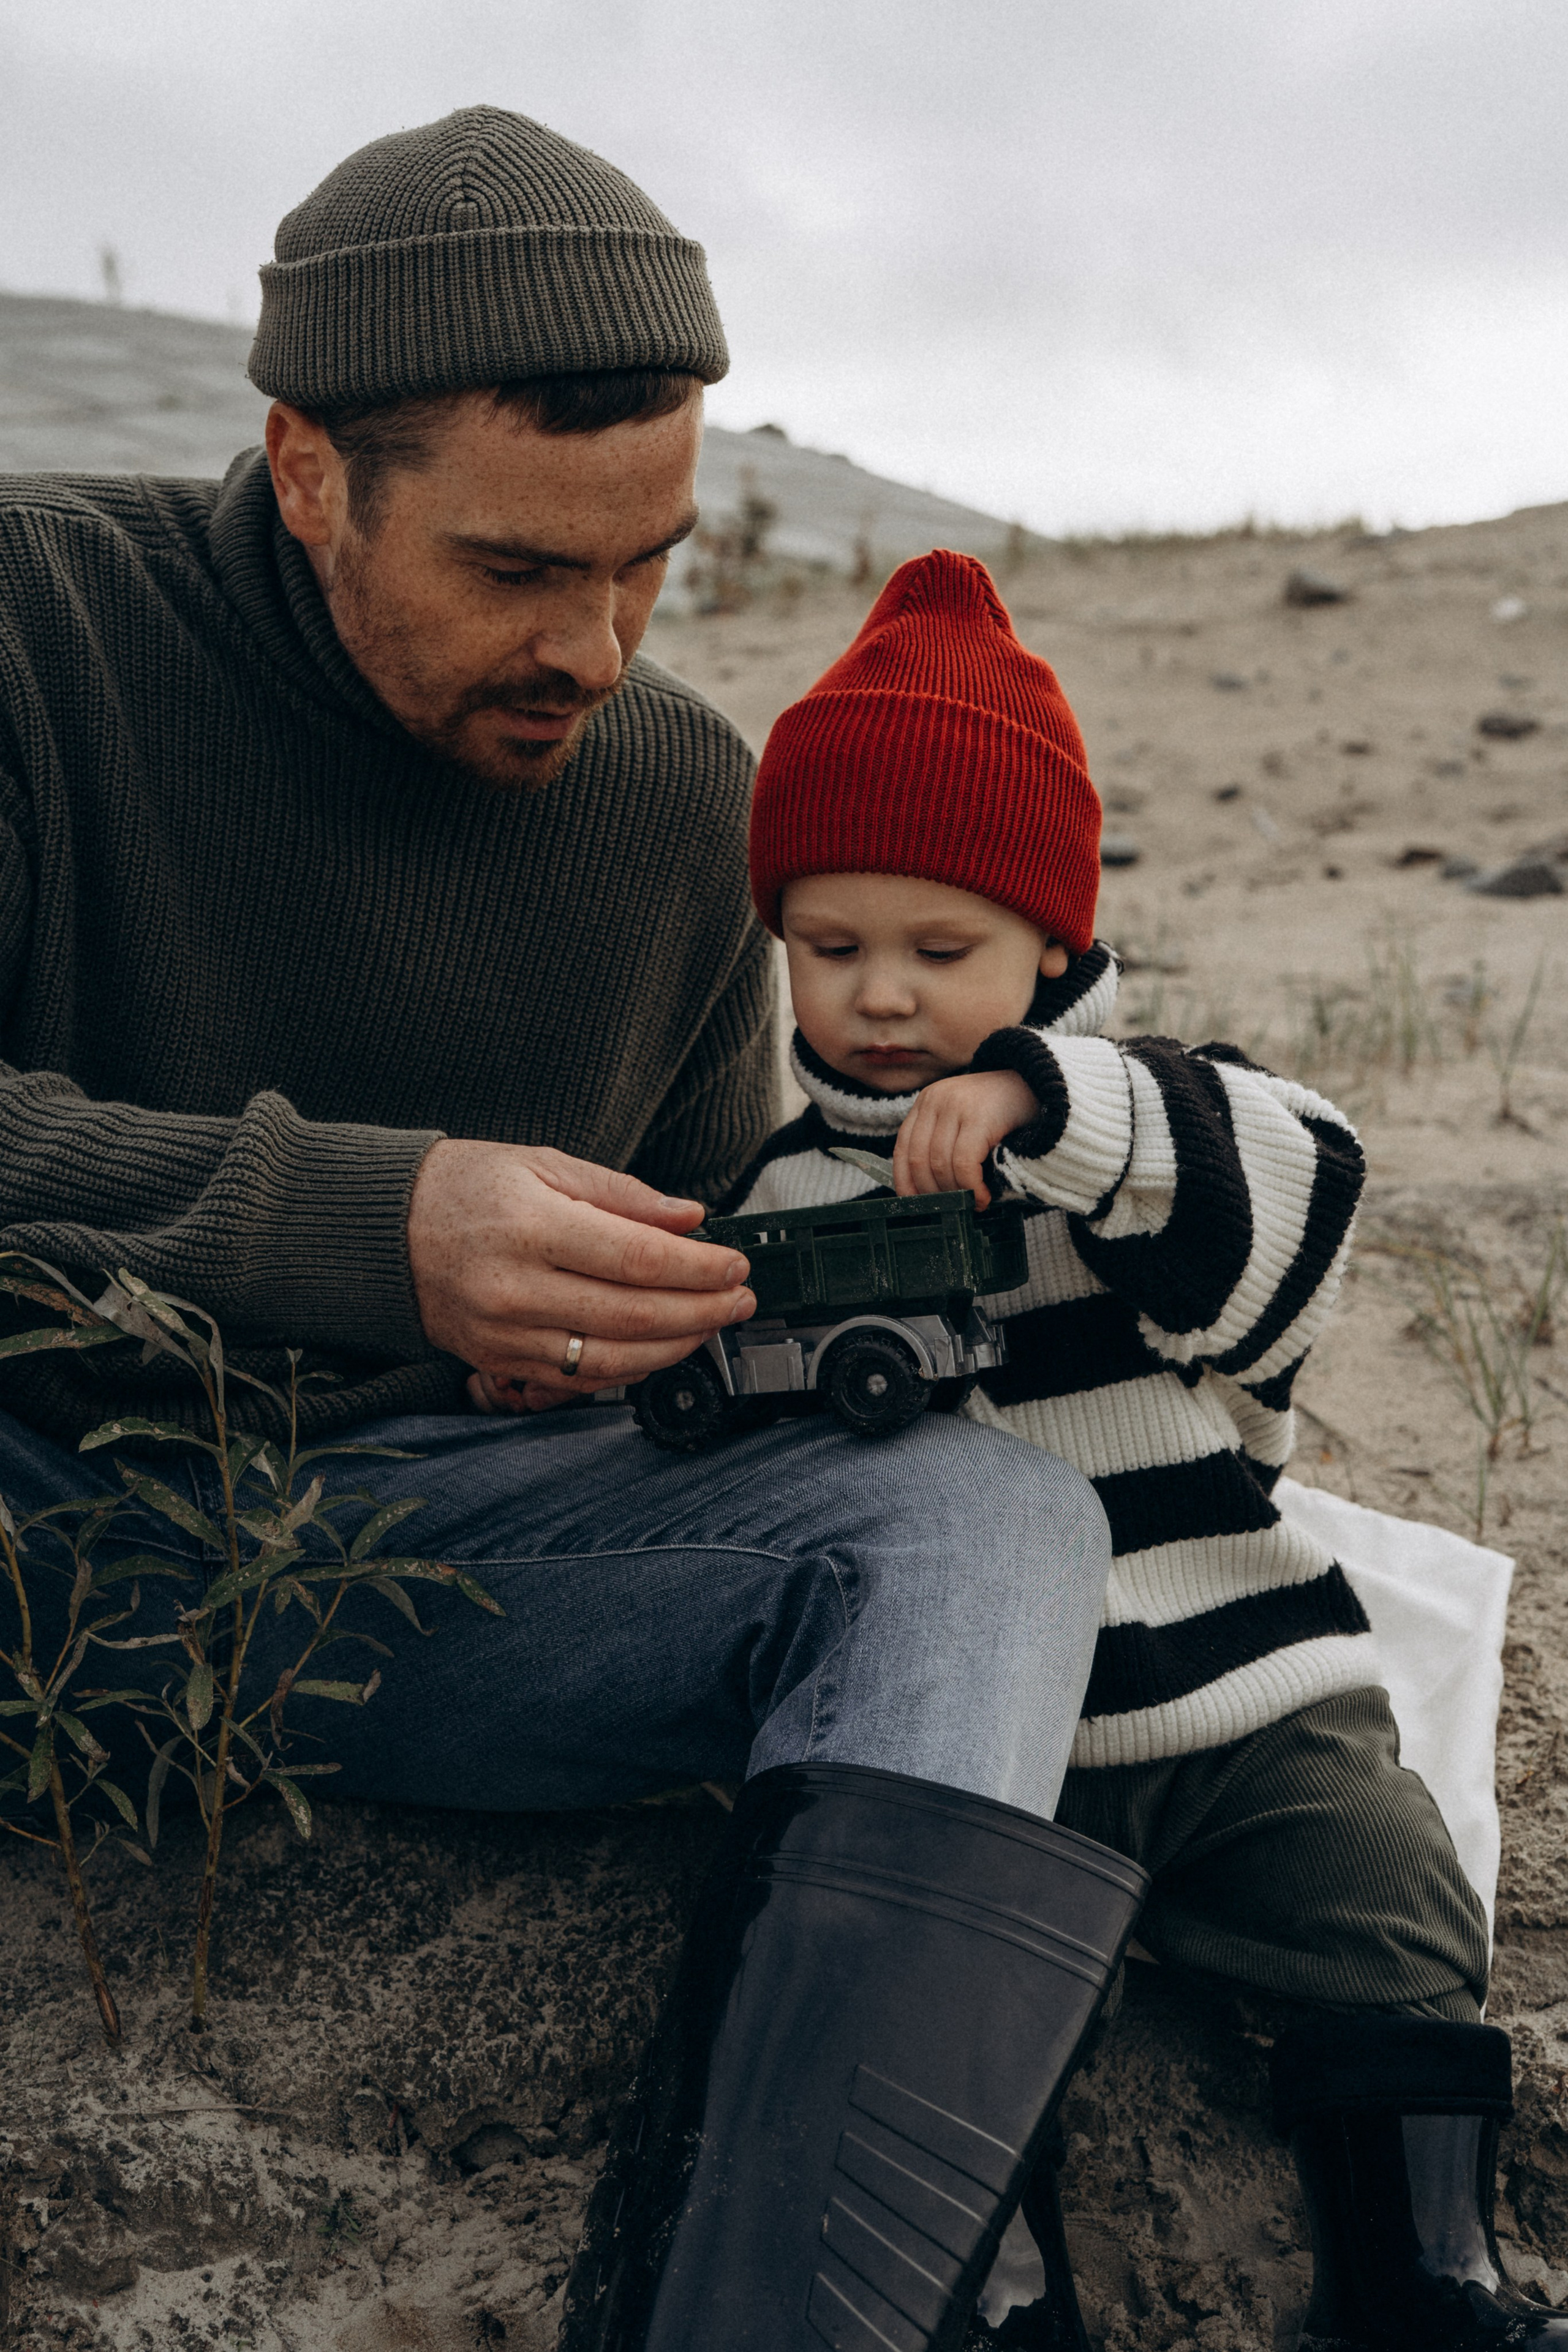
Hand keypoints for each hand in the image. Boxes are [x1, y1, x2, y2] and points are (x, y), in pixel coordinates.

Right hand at [407, 1140, 753, 1412]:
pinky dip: (630, 1369)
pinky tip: (660, 1348)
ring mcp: (506, 1334)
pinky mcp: (498, 1362)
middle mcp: (517, 1288)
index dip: (699, 1268)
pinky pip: (578, 1380)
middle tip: (740, 1299)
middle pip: (635, 1316)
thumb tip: (689, 1218)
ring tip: (710, 1325)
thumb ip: (622, 1194)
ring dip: (676, 1348)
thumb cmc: (463, 1187)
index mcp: (532, 1227)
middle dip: (702, 1311)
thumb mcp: (543, 1163)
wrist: (381, 1229)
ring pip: (613, 1361)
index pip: (639, 1259)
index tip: (734, 1264)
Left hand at [892, 1071, 1038, 1208]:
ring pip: (941, 1165)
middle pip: (919, 1160)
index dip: (906, 1182)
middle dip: (934, 1193)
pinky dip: (971, 1187)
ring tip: (973, 1204)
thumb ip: (944, 1145)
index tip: (916, 1205)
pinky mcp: (979, 1116)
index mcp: (927, 1102)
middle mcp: (936, 1100)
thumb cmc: (1004, 1113)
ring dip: (956, 1193)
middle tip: (953, 1209)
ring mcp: (956, 1105)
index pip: (903, 1148)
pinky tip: (983, 1196)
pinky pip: (964, 1163)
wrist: (1044, 1086)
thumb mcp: (965, 1123)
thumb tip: (927, 1192)